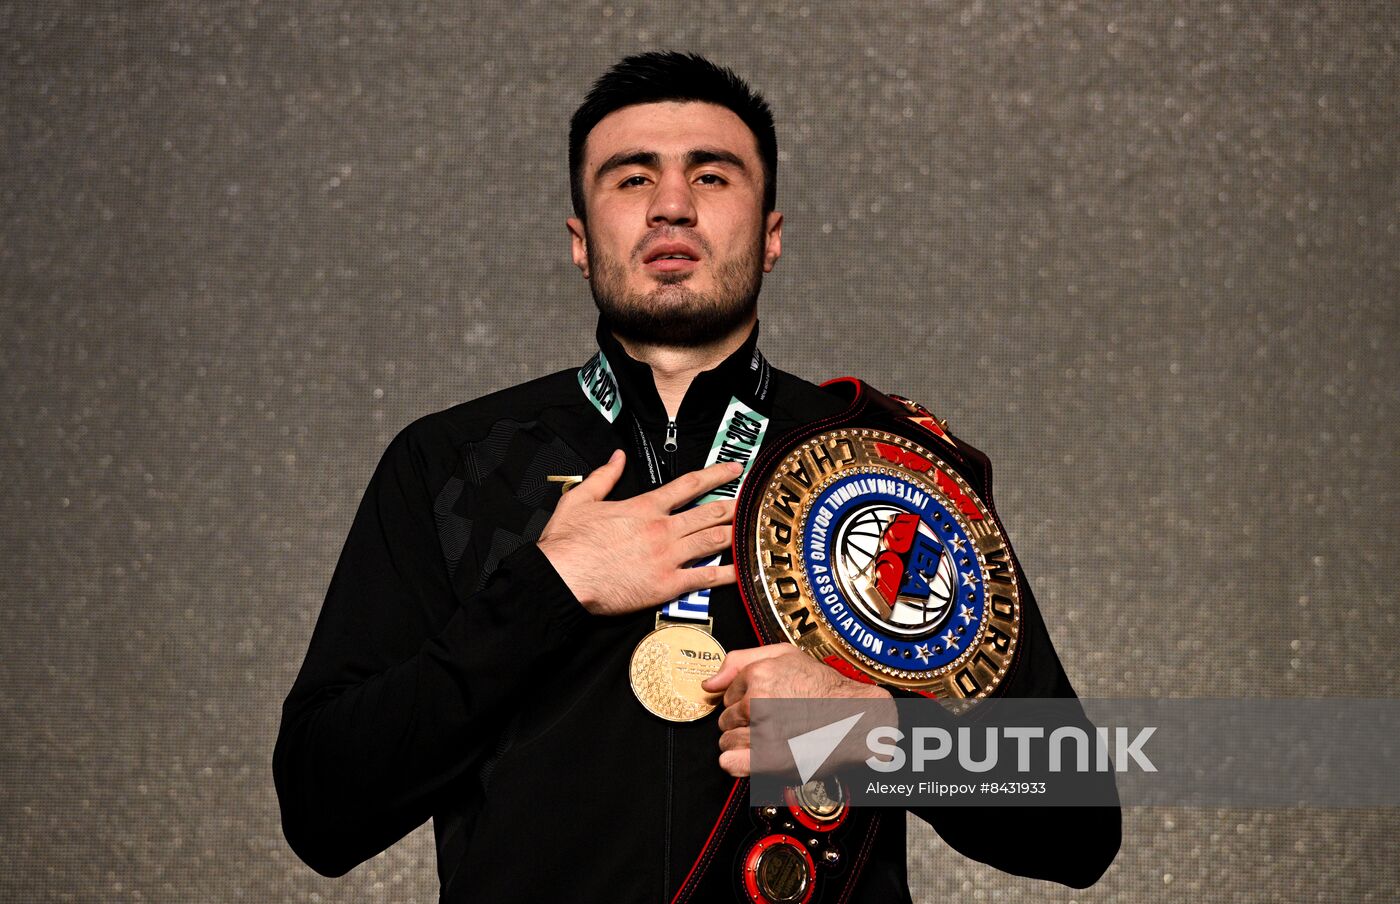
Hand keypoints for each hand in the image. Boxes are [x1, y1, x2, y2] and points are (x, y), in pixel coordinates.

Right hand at [537, 450, 742, 615]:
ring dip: (735, 533)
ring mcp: (668, 557)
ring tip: (752, 528)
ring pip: (713, 540)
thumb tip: (616, 457)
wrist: (563, 577)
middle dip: (734, 505)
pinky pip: (706, 578)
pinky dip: (727, 573)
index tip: (735, 470)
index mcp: (644, 507)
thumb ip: (603, 476)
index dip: (717, 475)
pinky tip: (742, 570)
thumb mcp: (580, 499)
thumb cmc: (568, 544)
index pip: (689, 485)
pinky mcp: (667, 585)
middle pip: (709, 512)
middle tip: (752, 500)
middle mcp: (662, 529)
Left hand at [701, 645, 892, 777]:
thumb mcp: (785, 655)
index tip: (764, 704)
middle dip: (742, 721)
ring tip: (771, 737)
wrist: (856, 718)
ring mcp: (762, 732)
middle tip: (771, 721)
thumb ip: (741, 661)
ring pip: (727, 741)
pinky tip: (755, 756)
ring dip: (743, 742)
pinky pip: (730, 763)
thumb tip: (709, 683)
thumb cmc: (825, 688)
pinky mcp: (769, 760)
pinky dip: (737, 763)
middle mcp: (757, 702)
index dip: (744, 700)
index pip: (726, 694)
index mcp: (758, 675)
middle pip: (725, 719)